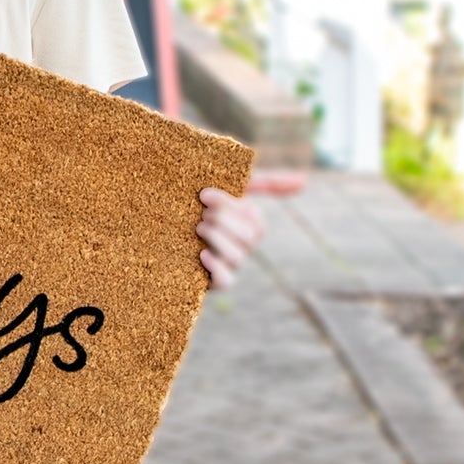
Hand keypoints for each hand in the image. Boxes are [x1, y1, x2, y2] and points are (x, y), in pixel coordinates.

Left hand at [196, 171, 304, 288]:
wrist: (158, 222)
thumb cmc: (196, 204)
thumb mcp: (227, 187)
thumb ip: (267, 183)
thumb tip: (305, 181)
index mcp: (247, 226)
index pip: (256, 221)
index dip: (231, 206)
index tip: (204, 194)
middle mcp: (242, 248)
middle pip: (250, 238)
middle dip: (223, 221)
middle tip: (200, 213)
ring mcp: (228, 265)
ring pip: (238, 257)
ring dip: (218, 238)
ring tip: (197, 227)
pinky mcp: (212, 282)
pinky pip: (227, 281)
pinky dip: (217, 266)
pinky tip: (201, 253)